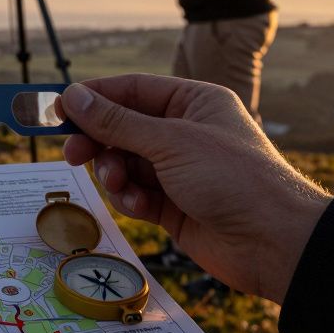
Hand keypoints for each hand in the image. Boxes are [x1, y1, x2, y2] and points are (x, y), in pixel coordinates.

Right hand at [55, 74, 331, 303]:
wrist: (274, 242)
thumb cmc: (232, 177)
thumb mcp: (169, 141)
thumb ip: (116, 122)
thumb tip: (73, 96)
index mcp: (193, 102)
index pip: (132, 90)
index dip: (94, 98)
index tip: (59, 109)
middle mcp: (185, 133)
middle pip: (123, 128)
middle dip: (99, 142)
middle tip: (73, 153)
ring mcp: (179, 171)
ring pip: (125, 164)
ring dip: (115, 174)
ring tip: (120, 184)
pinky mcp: (174, 205)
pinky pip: (136, 194)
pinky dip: (131, 199)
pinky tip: (141, 206)